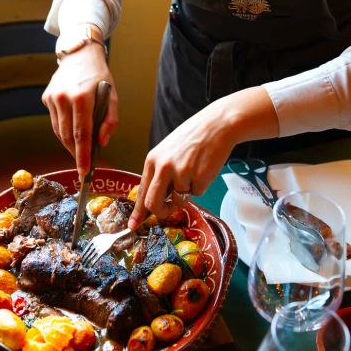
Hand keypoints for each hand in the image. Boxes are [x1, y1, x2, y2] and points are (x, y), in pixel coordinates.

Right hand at [42, 42, 117, 176]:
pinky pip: (55, 121)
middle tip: (84, 165)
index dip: (82, 156)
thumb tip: (101, 143)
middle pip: (67, 136)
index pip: (81, 134)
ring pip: (58, 131)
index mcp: (82, 98)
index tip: (84, 172)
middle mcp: (64, 98)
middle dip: (76, 153)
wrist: (79, 54)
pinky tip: (72, 128)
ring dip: (69, 143)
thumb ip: (110, 121)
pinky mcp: (46, 97)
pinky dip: (63, 129)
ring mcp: (52, 97)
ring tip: (80, 150)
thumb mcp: (112, 96)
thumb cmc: (100, 76)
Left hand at [128, 86, 278, 228]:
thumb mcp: (168, 152)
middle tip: (170, 210)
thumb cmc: (192, 138)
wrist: (217, 125)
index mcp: (153, 160)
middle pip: (153, 203)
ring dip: (186, 193)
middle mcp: (163, 167)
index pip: (141, 191)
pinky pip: (197, 193)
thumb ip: (159, 173)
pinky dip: (201, 185)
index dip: (138, 212)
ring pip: (179, 199)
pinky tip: (204, 167)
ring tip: (194, 171)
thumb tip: (153, 199)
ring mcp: (181, 173)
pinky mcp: (199, 178)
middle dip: (161, 212)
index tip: (133, 225)